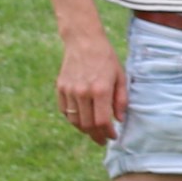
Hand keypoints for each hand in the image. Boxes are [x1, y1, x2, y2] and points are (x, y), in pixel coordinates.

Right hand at [54, 27, 125, 144]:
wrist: (83, 41)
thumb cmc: (106, 58)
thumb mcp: (120, 77)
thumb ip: (121, 100)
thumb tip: (119, 120)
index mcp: (100, 90)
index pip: (102, 122)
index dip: (108, 133)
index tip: (113, 136)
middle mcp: (82, 92)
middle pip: (87, 125)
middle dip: (96, 136)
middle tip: (103, 139)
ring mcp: (69, 90)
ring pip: (74, 120)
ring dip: (84, 130)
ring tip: (93, 132)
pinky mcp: (60, 87)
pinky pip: (65, 111)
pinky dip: (73, 119)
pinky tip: (82, 120)